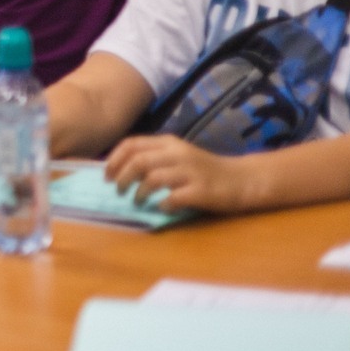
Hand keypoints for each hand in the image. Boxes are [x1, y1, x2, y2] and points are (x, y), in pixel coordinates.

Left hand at [104, 134, 254, 213]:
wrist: (242, 179)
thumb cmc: (205, 169)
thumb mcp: (178, 155)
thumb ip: (154, 158)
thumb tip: (121, 171)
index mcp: (169, 142)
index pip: (132, 144)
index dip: (114, 159)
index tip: (106, 175)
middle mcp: (178, 153)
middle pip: (138, 161)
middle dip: (122, 177)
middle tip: (118, 191)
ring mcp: (190, 171)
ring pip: (152, 178)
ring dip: (139, 192)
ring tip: (137, 202)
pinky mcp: (201, 190)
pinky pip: (173, 198)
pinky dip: (162, 204)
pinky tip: (162, 208)